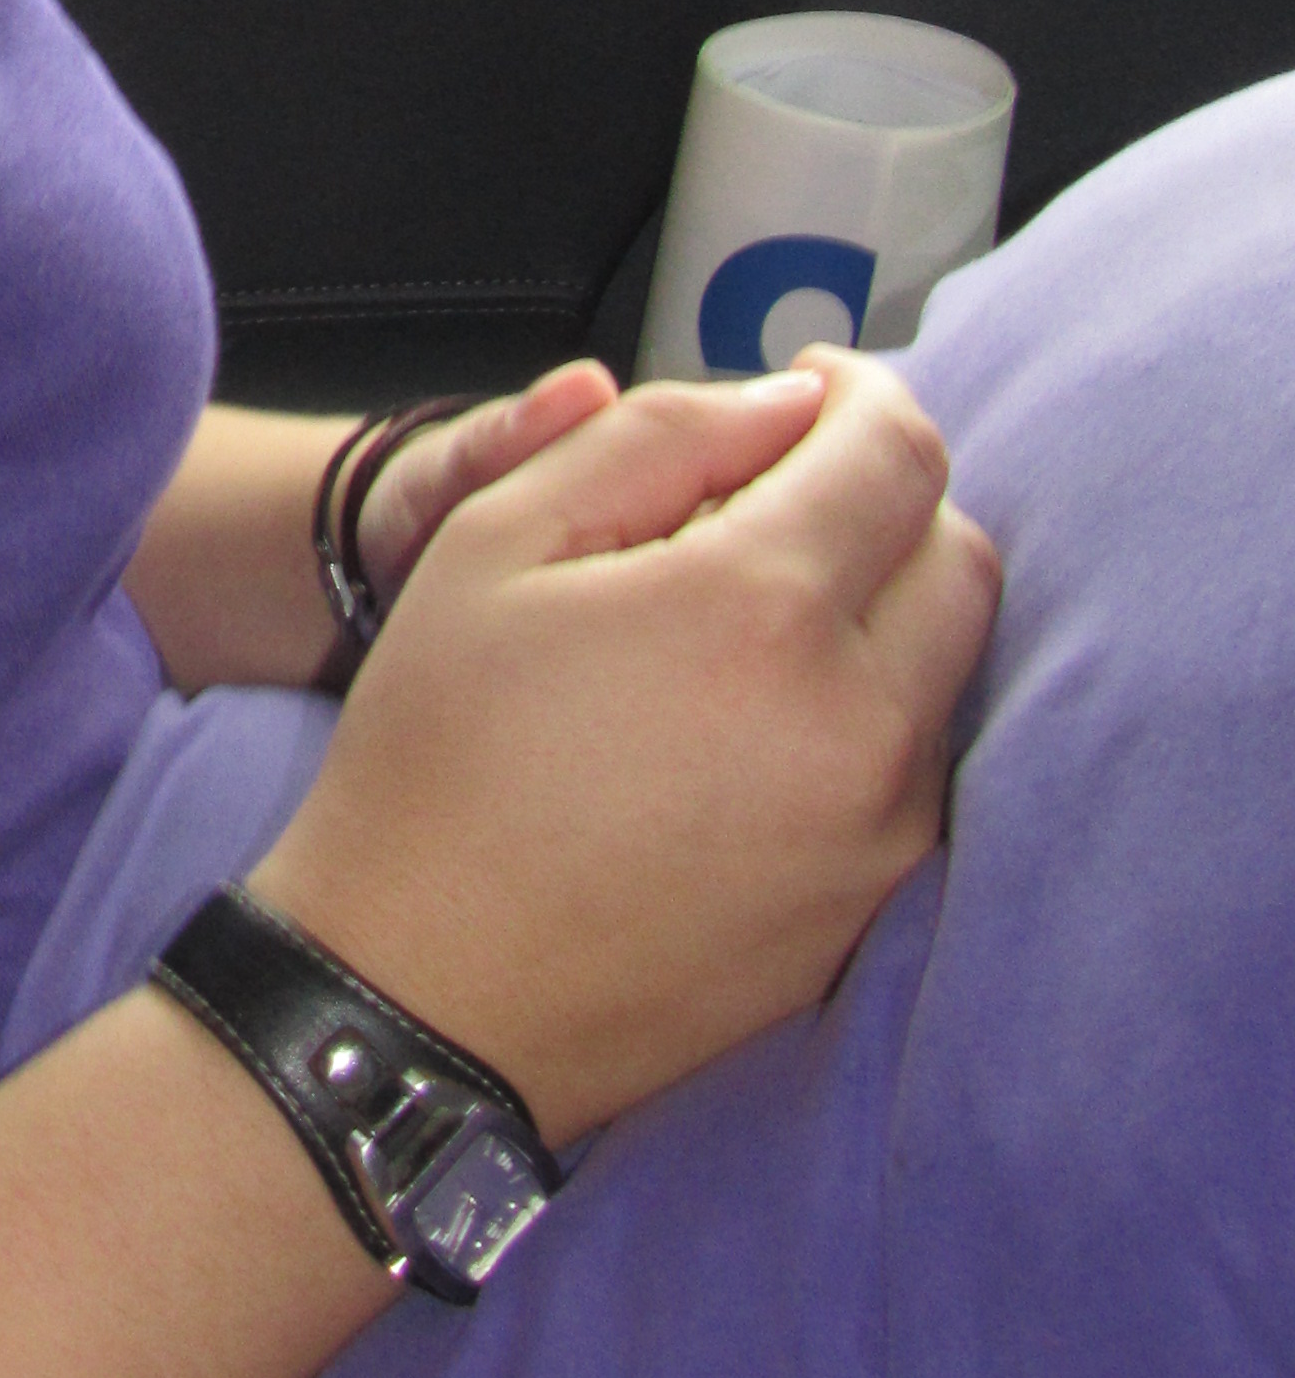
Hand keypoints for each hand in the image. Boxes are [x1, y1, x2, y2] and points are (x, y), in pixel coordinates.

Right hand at [256, 349, 999, 1145]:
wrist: (422, 990)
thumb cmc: (438, 755)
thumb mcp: (493, 539)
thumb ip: (655, 440)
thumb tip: (781, 408)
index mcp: (759, 608)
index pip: (897, 453)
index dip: (862, 394)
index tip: (812, 387)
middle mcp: (856, 721)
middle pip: (956, 555)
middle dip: (888, 495)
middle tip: (790, 488)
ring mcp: (875, 830)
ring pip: (949, 668)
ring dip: (886, 605)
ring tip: (762, 608)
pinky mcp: (866, 911)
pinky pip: (912, 771)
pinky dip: (870, 711)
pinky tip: (758, 719)